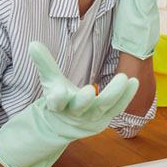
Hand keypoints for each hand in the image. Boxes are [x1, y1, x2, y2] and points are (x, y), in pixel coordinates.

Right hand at [0, 41, 138, 166]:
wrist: (66, 124)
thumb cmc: (59, 97)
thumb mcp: (50, 80)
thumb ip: (44, 63)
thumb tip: (32, 43)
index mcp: (58, 105)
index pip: (56, 103)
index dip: (56, 98)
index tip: (58, 92)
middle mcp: (75, 113)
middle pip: (81, 108)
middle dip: (84, 101)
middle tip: (89, 90)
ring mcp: (92, 117)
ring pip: (104, 107)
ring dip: (115, 94)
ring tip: (124, 77)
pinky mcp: (106, 118)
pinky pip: (118, 108)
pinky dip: (126, 96)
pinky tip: (134, 81)